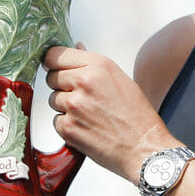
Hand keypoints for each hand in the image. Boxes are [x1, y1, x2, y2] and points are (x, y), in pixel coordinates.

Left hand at [43, 45, 173, 183]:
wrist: (144, 148)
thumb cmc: (138, 116)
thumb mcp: (121, 80)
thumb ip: (94, 65)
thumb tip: (77, 47)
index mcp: (98, 65)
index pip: (55, 54)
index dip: (54, 63)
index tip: (56, 68)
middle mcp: (83, 81)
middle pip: (51, 76)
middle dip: (62, 86)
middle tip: (82, 97)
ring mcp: (73, 105)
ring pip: (52, 99)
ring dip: (65, 107)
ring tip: (89, 114)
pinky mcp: (67, 127)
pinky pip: (56, 120)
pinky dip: (67, 126)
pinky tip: (86, 128)